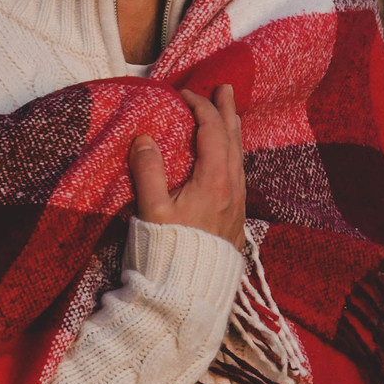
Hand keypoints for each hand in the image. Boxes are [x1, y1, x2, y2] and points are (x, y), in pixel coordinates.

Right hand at [130, 85, 245, 246]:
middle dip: (227, 111)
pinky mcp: (235, 220)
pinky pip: (239, 174)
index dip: (200, 107)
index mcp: (215, 180)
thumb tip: (144, 137)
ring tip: (230, 116)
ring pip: (240, 158)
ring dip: (233, 132)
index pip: (212, 131)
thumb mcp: (152, 211)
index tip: (184, 95)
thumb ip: (148, 170)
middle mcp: (233, 189)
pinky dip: (232, 154)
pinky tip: (227, 159)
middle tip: (226, 88)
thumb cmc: (169, 252)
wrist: (190, 295)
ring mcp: (237, 205)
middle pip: (233, 139)